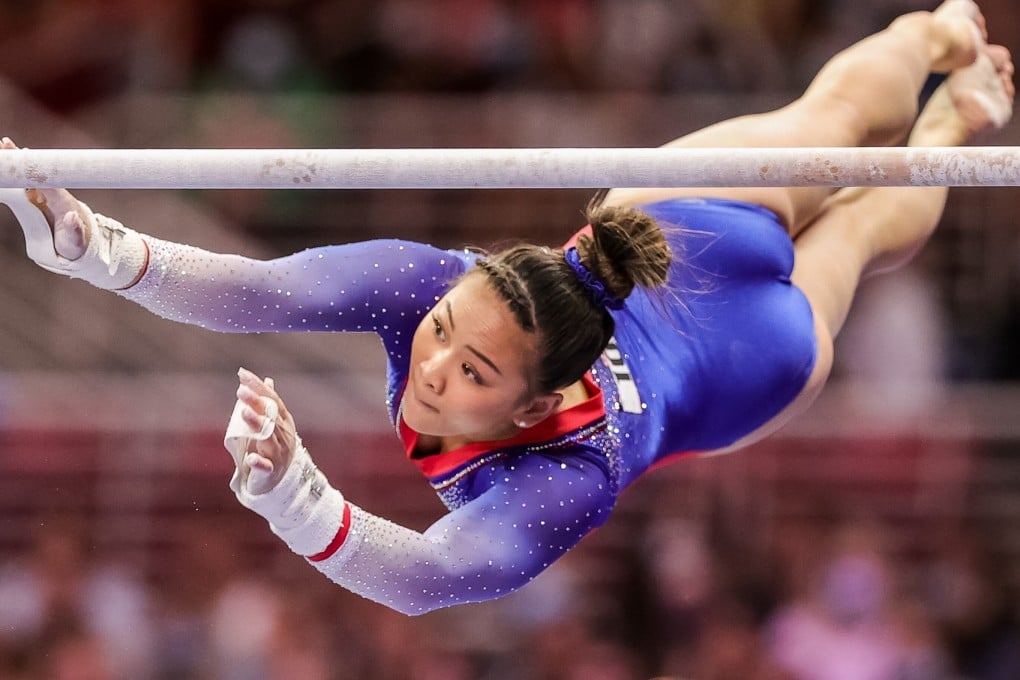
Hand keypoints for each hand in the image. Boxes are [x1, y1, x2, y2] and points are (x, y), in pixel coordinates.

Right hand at [1, 136, 89, 259]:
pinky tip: (3, 163)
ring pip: (27, 175)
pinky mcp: (35, 197)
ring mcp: (42, 194)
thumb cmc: (77, 243)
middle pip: (34, 173)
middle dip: (20, 159)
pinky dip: (13, 172)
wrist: (79, 244)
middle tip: (5, 144)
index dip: (34, 169)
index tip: (23, 155)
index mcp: (62, 201)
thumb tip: (73, 216)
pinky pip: (22, 182)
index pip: (47, 181)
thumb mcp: (76, 241)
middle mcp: (52, 193)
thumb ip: (75, 231)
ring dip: (15, 162)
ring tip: (2, 147)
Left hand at [236, 367, 299, 494]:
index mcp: (283, 421)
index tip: (243, 374)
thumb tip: (267, 380)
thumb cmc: (276, 446)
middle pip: (270, 416)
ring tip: (244, 412)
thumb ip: (268, 403)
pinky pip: (265, 466)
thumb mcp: (274, 424)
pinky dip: (258, 462)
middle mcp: (283, 434)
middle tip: (241, 390)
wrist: (287, 480)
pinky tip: (250, 457)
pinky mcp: (271, 471)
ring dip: (257, 425)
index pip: (272, 400)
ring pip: (268, 437)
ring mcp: (279, 452)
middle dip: (256, 402)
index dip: (258, 387)